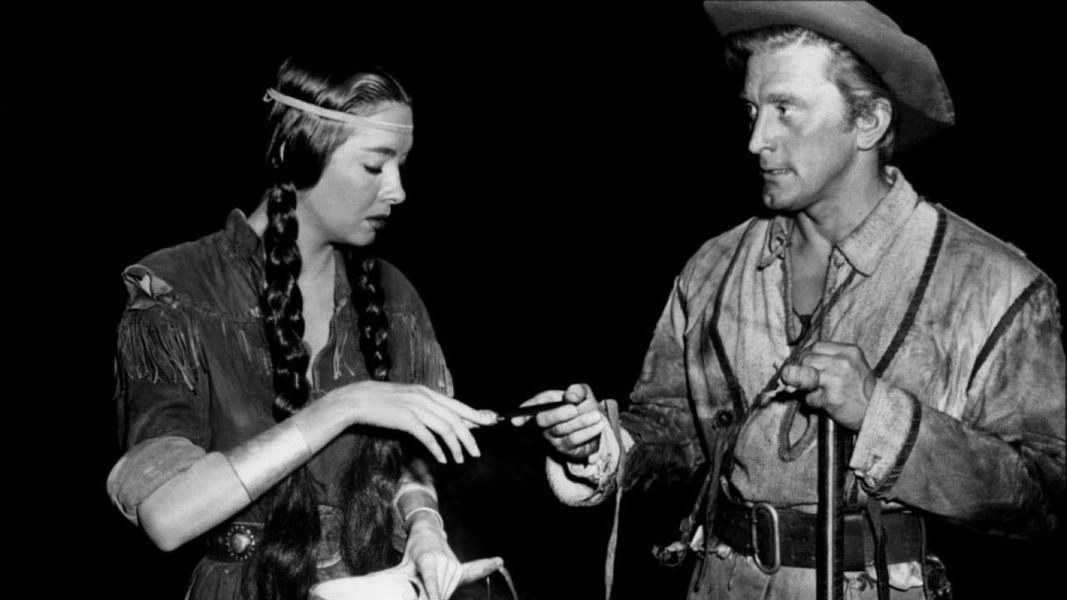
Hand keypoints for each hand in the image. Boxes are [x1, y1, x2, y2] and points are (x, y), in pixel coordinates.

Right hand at [334, 381, 497, 463]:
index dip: (475, 415)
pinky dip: (438, 449)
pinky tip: (442, 459)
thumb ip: (426, 407)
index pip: (457, 405)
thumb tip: (444, 417)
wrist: (358, 400)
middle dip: (470, 437)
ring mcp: (416, 407)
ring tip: (460, 460)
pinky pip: (428, 437)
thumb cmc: (382, 402)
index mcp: (427, 392)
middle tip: (477, 452)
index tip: (489, 423)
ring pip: (446, 428)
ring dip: (456, 447)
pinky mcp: (406, 419)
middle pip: (456, 418)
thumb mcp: (408, 399)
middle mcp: (425, 397)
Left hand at [402, 520, 460, 599]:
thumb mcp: (406, 562)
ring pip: (446, 591)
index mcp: (427, 560)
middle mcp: (443, 561)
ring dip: (438, 596)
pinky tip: (435, 591)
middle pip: (439, 591)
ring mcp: (452, 564)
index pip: (432, 583)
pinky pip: (451, 587)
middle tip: (420, 596)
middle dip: (430, 598)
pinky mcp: (457, 567)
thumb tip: (385, 586)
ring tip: (425, 593)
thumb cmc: (414, 548)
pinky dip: (443, 592)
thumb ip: (401, 578)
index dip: (434, 596)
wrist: (429, 531)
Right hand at [513, 383, 604, 460]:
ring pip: (561, 430)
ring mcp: (553, 436)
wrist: (595, 423)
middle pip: (542, 420)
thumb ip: (577, 390)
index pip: (530, 408)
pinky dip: (587, 432)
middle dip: (557, 414)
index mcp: (545, 405)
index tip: (517, 421)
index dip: (523, 414)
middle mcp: (545, 422)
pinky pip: (574, 440)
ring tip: (596, 415)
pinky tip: (597, 425)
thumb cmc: (583, 404)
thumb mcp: (583, 392)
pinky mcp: (565, 448)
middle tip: (573, 409)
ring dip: (580, 422)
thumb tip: (570, 396)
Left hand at [779, 341, 875, 430]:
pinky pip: (809, 397)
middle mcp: (843, 362)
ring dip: (803, 384)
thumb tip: (797, 363)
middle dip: (802, 369)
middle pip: (806, 359)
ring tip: (814, 390)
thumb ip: (828, 361)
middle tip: (809, 380)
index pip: (816, 346)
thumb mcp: (851, 366)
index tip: (804, 364)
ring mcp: (836, 379)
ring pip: (803, 375)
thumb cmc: (862, 390)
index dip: (806, 356)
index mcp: (849, 351)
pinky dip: (813, 401)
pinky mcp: (830, 397)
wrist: (877, 412)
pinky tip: (825, 402)